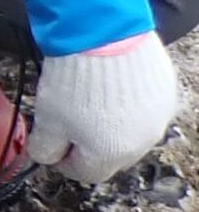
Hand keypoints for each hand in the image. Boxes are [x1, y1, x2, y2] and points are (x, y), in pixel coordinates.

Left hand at [31, 32, 178, 184]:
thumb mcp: (47, 119)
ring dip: (109, 123)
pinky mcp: (165, 93)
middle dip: (86, 143)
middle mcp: (142, 142)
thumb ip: (45, 147)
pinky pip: (144, 107)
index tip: (52, 147)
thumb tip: (46, 157)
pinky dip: (127, 103)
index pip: (86, 173)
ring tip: (87, 99)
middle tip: (67, 121)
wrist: (104, 37)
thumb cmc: (76, 80)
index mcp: (112, 154)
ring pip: (129, 132)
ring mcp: (158, 117)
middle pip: (110, 154)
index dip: (64, 162)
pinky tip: (109, 85)